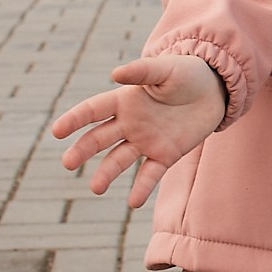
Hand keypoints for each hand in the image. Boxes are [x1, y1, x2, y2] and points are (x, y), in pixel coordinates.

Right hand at [50, 55, 226, 208]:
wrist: (215, 90)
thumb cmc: (186, 73)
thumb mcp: (166, 69)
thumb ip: (142, 71)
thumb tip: (114, 74)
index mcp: (124, 100)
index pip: (93, 110)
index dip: (75, 119)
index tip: (57, 131)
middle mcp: (129, 123)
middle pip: (99, 138)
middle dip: (83, 150)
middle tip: (68, 162)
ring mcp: (145, 141)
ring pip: (119, 160)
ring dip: (106, 173)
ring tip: (95, 188)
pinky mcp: (165, 155)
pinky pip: (150, 174)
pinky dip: (141, 188)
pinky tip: (133, 202)